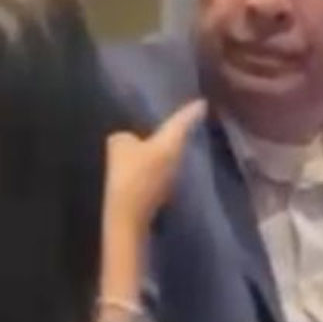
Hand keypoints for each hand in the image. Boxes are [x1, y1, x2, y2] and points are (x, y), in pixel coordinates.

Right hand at [99, 100, 205, 307]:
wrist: (126, 219)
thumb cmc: (127, 176)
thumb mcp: (119, 146)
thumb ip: (125, 137)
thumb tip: (129, 141)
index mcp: (171, 144)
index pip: (184, 121)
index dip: (192, 111)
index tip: (202, 102)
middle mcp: (177, 161)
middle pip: (177, 140)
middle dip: (174, 131)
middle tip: (168, 118)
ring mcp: (170, 180)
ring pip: (167, 157)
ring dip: (160, 150)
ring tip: (147, 140)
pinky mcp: (158, 194)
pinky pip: (156, 172)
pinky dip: (150, 166)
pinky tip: (137, 165)